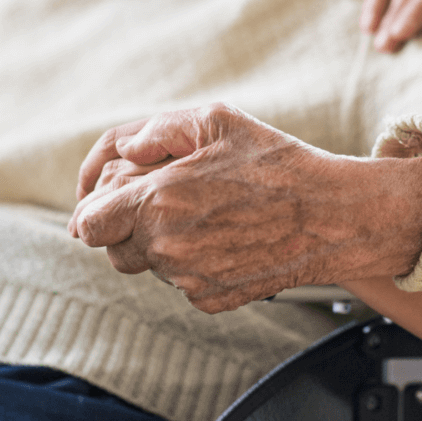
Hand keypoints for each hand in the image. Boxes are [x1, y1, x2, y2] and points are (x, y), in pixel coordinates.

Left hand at [71, 103, 421, 312]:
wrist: (333, 216)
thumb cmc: (278, 164)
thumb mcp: (217, 120)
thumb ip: (156, 131)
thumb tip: (124, 150)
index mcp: (158, 201)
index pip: (88, 223)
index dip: (94, 210)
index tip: (108, 202)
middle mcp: (166, 247)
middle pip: (113, 248)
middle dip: (128, 225)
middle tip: (166, 199)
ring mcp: (188, 279)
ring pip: (149, 267)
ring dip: (161, 243)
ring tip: (206, 213)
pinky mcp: (211, 299)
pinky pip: (182, 283)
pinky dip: (193, 263)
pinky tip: (226, 236)